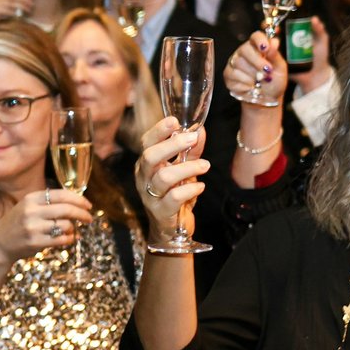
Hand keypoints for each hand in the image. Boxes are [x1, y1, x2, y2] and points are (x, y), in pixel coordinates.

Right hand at [0, 187, 92, 267]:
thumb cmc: (19, 223)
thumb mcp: (28, 206)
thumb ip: (49, 202)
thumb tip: (78, 202)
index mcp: (31, 198)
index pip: (62, 194)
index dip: (79, 199)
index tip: (88, 205)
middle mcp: (31, 211)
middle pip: (67, 209)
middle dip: (82, 214)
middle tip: (89, 218)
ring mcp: (32, 227)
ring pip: (65, 225)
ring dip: (73, 228)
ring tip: (73, 230)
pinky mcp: (35, 242)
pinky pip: (61, 239)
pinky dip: (69, 239)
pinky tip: (70, 238)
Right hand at [138, 117, 208, 238]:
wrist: (170, 228)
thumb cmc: (175, 192)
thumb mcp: (183, 168)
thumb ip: (191, 150)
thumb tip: (201, 130)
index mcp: (146, 164)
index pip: (146, 142)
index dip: (159, 130)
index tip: (175, 121)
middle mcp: (144, 178)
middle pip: (150, 156)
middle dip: (172, 145)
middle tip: (192, 138)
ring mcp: (150, 196)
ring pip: (163, 177)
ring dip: (187, 168)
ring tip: (205, 165)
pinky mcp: (160, 212)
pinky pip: (173, 198)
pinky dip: (190, 189)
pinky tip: (200, 186)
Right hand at [225, 30, 287, 106]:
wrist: (267, 98)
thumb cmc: (274, 81)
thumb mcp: (280, 69)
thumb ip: (275, 55)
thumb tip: (273, 42)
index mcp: (258, 47)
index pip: (256, 36)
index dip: (260, 40)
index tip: (265, 48)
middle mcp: (244, 52)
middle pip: (245, 49)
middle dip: (257, 61)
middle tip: (268, 71)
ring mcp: (234, 62)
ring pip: (238, 63)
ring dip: (252, 74)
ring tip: (260, 81)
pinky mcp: (228, 74)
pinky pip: (233, 75)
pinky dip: (245, 82)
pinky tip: (251, 86)